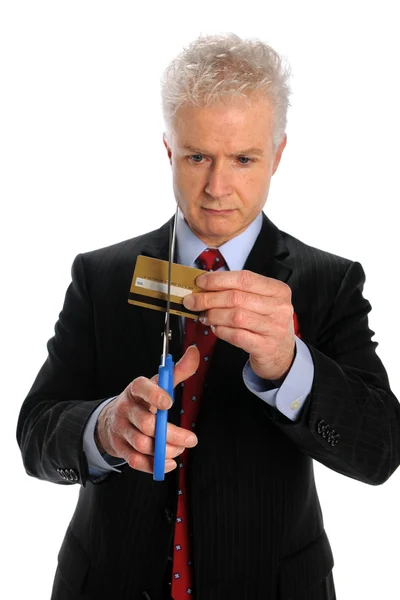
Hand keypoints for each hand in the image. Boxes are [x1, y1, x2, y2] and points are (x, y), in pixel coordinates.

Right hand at [95, 345, 199, 474]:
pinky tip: (169, 462)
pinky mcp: (121, 448)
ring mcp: (122, 430)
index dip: (155, 395)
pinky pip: (136, 461)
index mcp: (136, 390)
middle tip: (191, 439)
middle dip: (171, 434)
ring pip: (142, 444)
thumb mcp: (157, 383)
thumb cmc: (141, 400)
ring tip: (180, 449)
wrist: (111, 419)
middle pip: (146, 424)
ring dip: (166, 450)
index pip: (142, 388)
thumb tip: (195, 353)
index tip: (169, 403)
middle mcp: (126, 409)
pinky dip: (154, 465)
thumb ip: (177, 370)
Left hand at [183, 270, 295, 381]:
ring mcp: (274, 328)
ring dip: (213, 315)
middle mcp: (279, 308)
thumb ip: (238, 291)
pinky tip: (215, 328)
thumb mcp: (260, 302)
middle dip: (209, 298)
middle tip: (192, 301)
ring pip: (235, 316)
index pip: (244, 278)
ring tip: (203, 316)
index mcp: (278, 290)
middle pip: (237, 297)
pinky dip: (221, 331)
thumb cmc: (266, 322)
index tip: (200, 281)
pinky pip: (236, 335)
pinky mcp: (265, 346)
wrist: (281, 353)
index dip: (219, 279)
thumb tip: (205, 285)